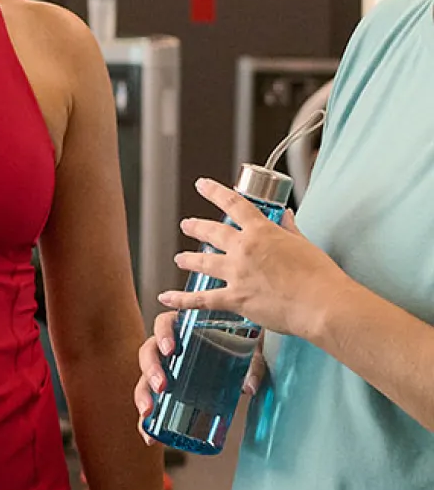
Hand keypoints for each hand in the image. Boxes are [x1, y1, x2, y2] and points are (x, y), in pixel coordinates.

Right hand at [133, 311, 265, 444]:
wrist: (241, 362)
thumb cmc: (241, 350)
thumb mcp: (250, 353)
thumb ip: (253, 366)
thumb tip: (248, 387)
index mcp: (184, 330)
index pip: (165, 323)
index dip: (162, 333)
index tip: (171, 350)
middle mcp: (169, 349)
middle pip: (148, 351)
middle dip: (150, 369)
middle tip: (161, 386)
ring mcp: (166, 370)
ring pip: (144, 378)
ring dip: (142, 394)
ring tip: (147, 412)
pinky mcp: (168, 393)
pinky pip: (151, 404)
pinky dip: (147, 422)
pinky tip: (150, 437)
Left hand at [156, 180, 347, 340]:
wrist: (322, 304)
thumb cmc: (320, 275)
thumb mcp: (304, 244)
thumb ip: (289, 229)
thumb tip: (285, 216)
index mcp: (262, 232)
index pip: (233, 204)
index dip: (214, 192)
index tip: (201, 185)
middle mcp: (244, 249)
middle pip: (212, 232)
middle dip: (196, 227)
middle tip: (186, 224)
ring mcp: (237, 274)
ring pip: (204, 263)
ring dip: (189, 260)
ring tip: (179, 258)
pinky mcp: (235, 299)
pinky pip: (202, 299)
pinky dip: (182, 299)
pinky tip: (166, 297)